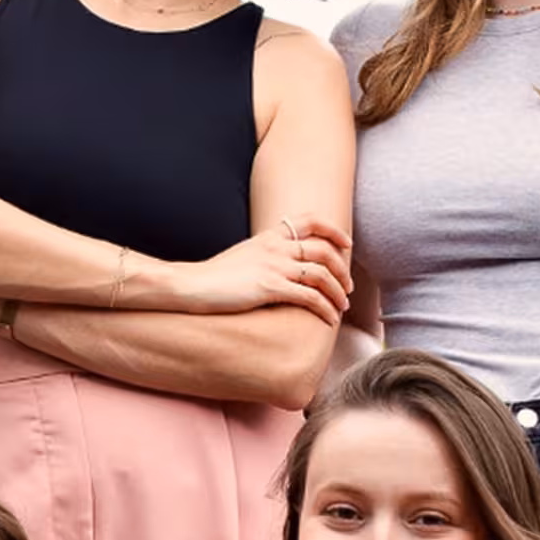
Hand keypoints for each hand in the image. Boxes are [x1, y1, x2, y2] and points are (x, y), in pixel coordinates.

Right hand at [174, 216, 351, 319]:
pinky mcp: (270, 287)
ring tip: (341, 307)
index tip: (346, 243)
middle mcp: (276, 247)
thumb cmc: (215, 277)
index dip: (334, 230)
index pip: (311, 220)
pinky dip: (325, 309)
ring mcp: (274, 266)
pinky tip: (328, 320)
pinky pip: (310, 297)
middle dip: (342, 270)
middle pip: (324, 250)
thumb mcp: (245, 256)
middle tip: (347, 287)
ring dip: (337, 292)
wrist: (191, 285)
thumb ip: (267, 255)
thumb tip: (284, 266)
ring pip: (322, 274)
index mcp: (270, 236)